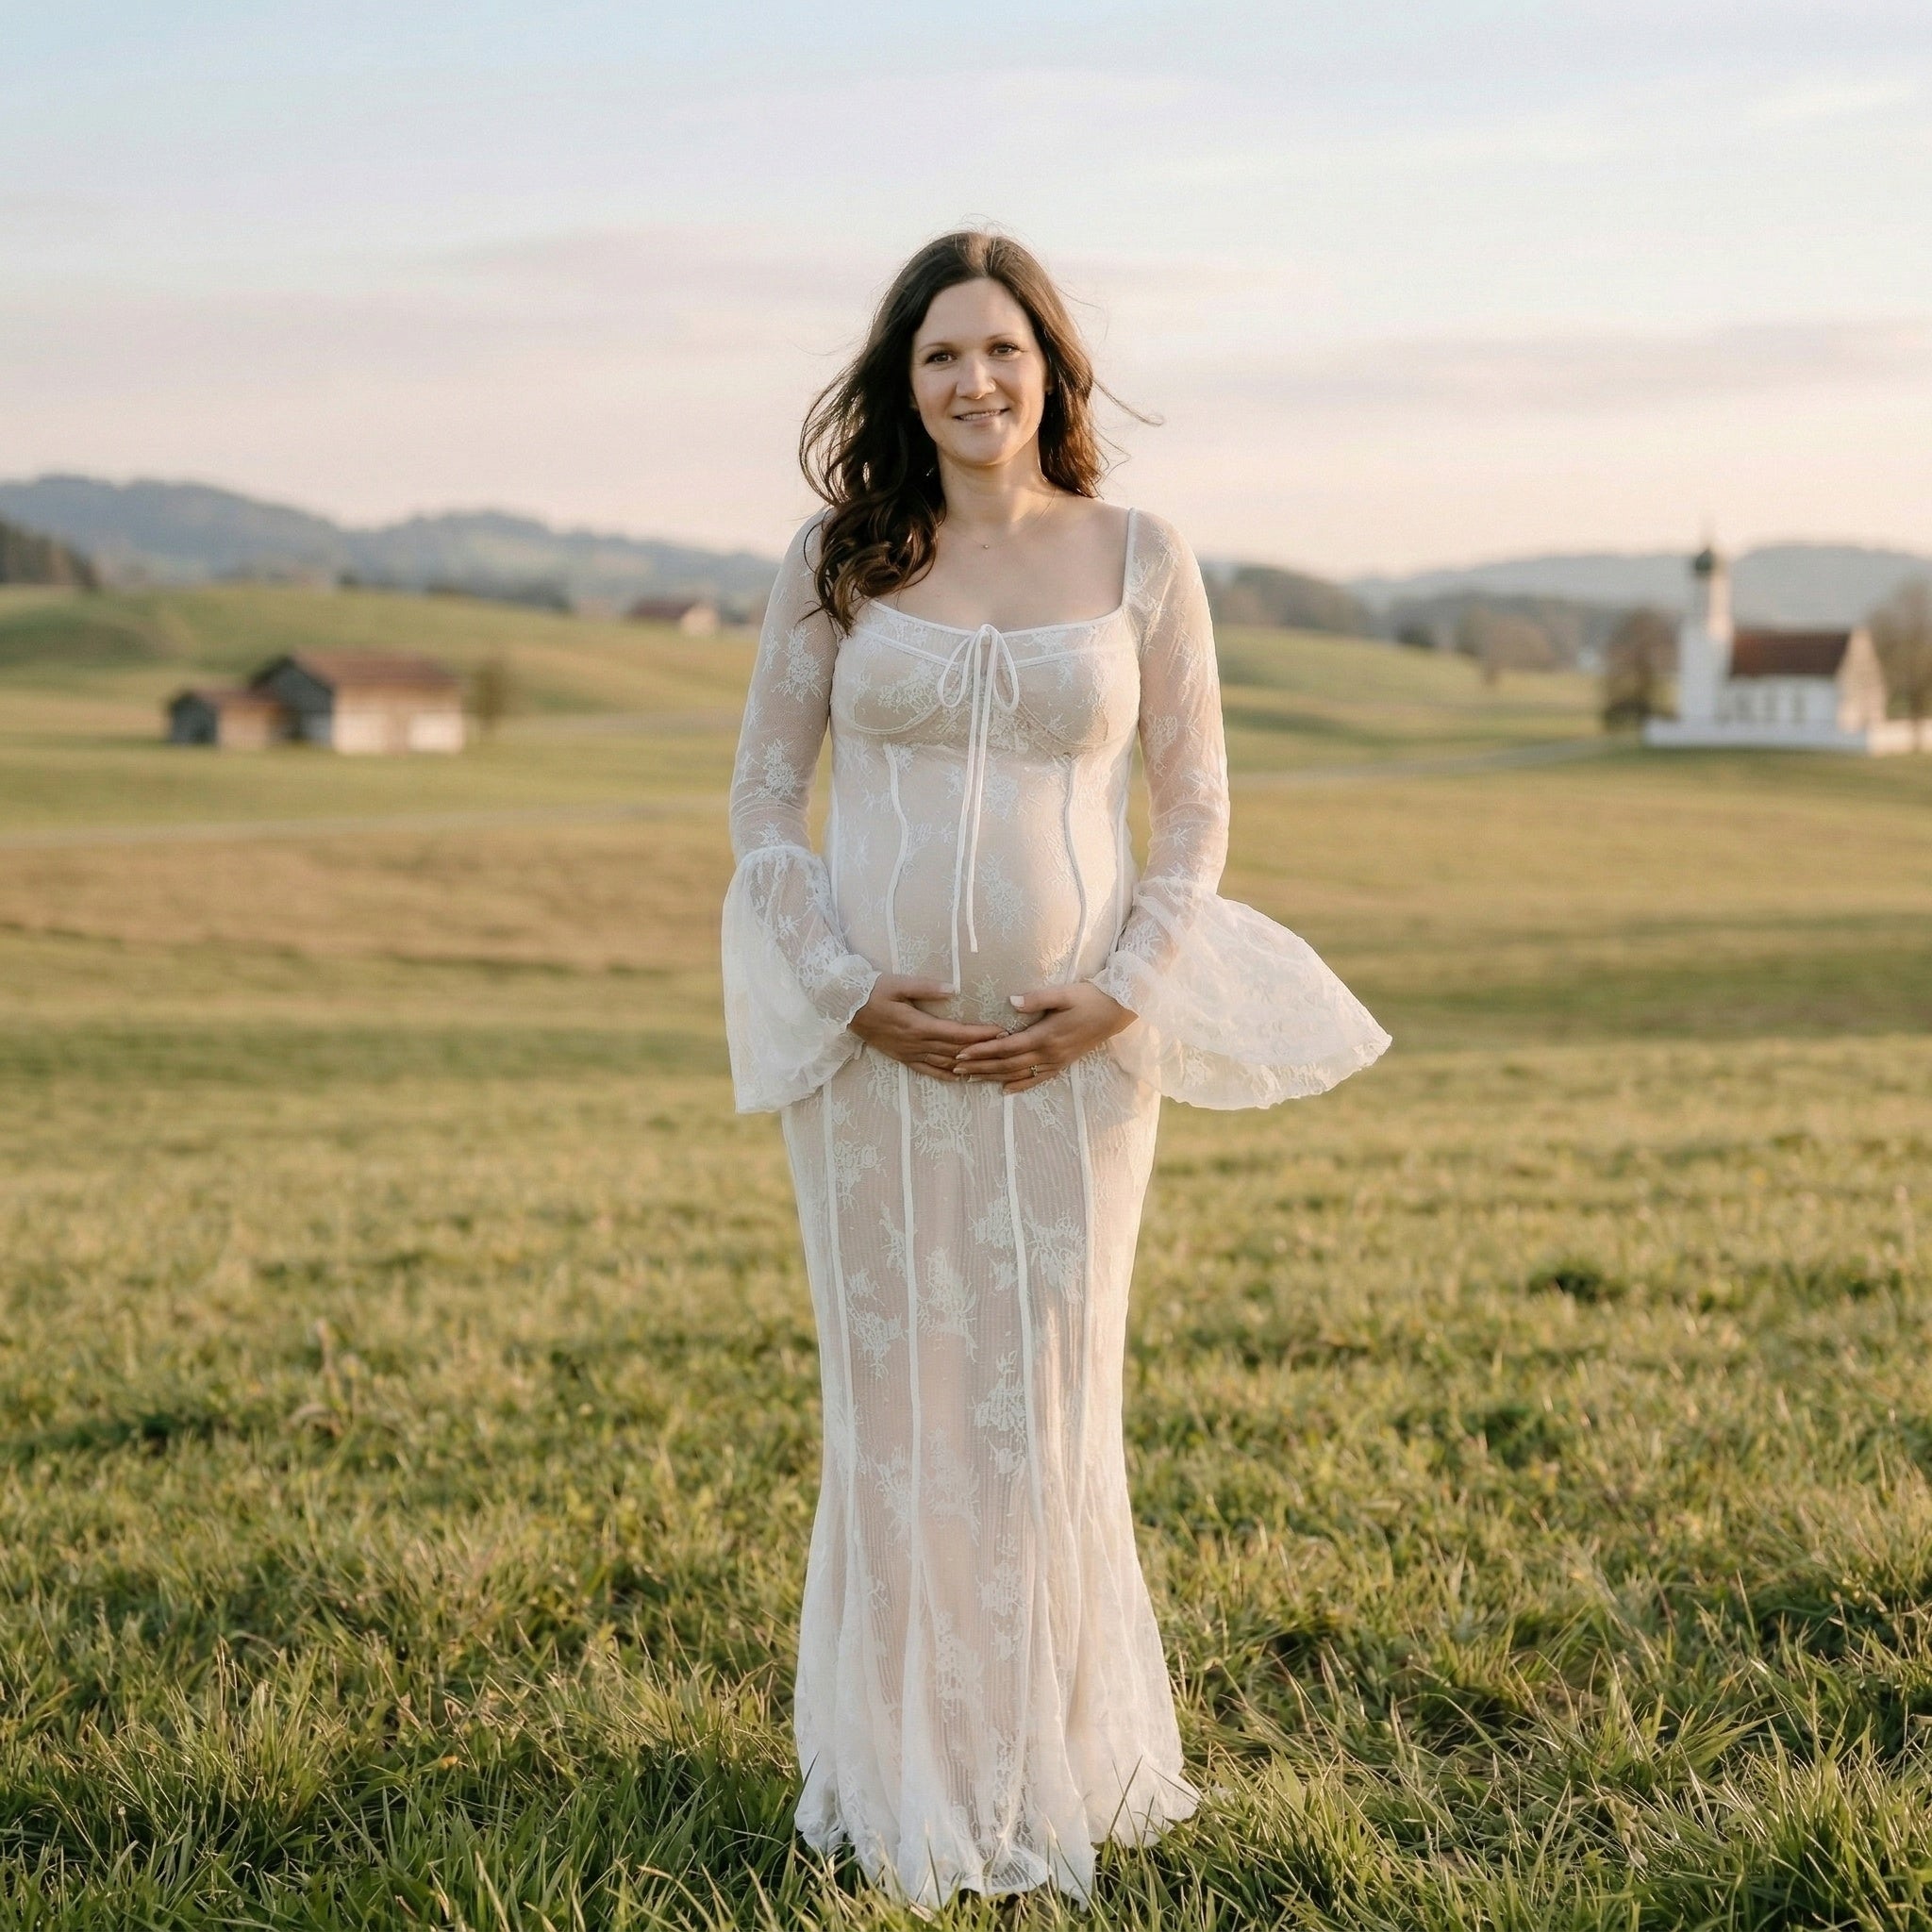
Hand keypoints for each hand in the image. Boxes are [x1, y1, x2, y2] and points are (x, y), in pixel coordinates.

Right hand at [847, 975, 1001, 1079]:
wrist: (844, 1010)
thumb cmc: (871, 991)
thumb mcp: (897, 984)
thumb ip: (926, 987)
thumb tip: (953, 988)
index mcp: (917, 1025)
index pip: (956, 1032)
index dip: (979, 1034)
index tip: (1000, 1032)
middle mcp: (916, 1043)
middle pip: (955, 1050)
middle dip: (982, 1050)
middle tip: (1005, 1049)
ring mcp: (909, 1053)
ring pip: (945, 1064)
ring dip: (968, 1067)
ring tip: (990, 1067)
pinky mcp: (903, 1057)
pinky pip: (928, 1070)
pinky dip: (946, 1075)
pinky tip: (960, 1078)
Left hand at [952, 982, 1134, 1093]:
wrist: (1117, 1011)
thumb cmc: (1090, 998)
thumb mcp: (1065, 993)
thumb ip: (1037, 998)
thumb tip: (1010, 1001)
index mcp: (1046, 1036)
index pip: (1007, 1047)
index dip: (983, 1051)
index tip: (961, 1053)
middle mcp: (1048, 1053)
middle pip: (1007, 1065)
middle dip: (981, 1067)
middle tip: (956, 1068)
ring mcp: (1056, 1061)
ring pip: (1018, 1074)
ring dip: (993, 1077)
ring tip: (971, 1078)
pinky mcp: (1062, 1063)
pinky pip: (1037, 1079)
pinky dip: (1019, 1085)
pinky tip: (1005, 1089)